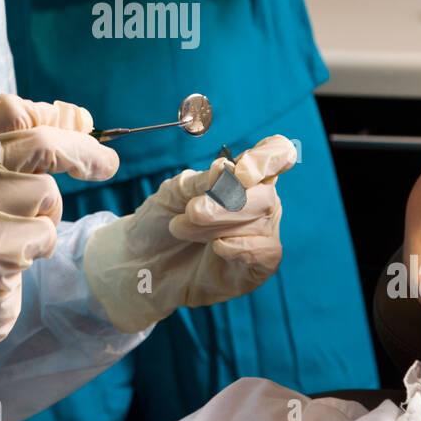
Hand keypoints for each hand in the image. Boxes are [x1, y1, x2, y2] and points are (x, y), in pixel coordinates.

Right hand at [0, 95, 118, 403]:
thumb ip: (31, 148)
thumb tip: (80, 117)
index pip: (10, 110)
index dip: (50, 114)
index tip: (79, 125)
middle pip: (40, 144)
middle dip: (83, 153)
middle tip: (108, 165)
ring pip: (47, 194)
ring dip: (50, 216)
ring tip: (21, 232)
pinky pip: (45, 234)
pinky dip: (42, 245)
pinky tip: (16, 257)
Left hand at [83, 137, 295, 332]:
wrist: (143, 262)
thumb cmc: (160, 221)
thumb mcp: (173, 192)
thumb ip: (201, 180)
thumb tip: (225, 168)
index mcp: (243, 176)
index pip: (277, 153)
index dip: (267, 159)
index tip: (240, 174)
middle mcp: (259, 202)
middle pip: (264, 194)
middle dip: (224, 204)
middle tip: (190, 212)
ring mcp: (261, 234)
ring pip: (260, 222)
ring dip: (217, 226)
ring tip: (182, 229)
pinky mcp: (258, 267)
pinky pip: (267, 252)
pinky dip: (241, 248)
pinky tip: (217, 247)